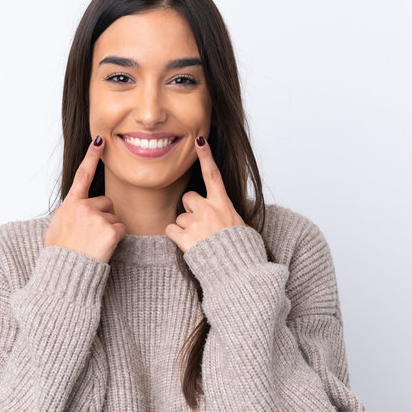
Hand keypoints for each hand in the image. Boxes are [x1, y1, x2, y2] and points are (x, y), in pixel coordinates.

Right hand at [44, 136, 126, 263]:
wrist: (65, 273)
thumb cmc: (60, 255)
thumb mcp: (55, 228)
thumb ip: (67, 214)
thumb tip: (73, 212)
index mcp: (70, 205)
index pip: (82, 175)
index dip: (91, 156)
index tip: (100, 140)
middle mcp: (83, 207)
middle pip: (105, 202)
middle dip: (103, 216)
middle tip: (90, 235)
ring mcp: (96, 218)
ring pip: (113, 217)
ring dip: (108, 229)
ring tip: (93, 243)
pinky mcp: (109, 230)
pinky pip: (120, 230)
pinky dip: (115, 240)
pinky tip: (102, 248)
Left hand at [165, 136, 244, 253]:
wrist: (238, 271)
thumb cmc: (241, 250)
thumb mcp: (240, 225)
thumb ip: (226, 214)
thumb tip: (221, 213)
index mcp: (224, 204)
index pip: (213, 175)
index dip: (206, 156)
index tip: (199, 140)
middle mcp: (209, 209)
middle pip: (188, 198)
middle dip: (190, 210)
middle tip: (202, 226)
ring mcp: (196, 223)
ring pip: (180, 217)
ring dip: (185, 228)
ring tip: (200, 241)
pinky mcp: (185, 238)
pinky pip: (171, 230)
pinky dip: (176, 237)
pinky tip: (189, 245)